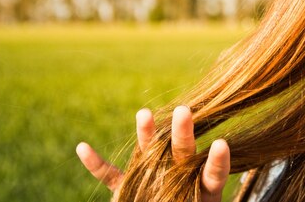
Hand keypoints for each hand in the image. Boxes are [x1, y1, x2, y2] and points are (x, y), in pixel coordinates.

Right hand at [76, 106, 230, 201]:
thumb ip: (194, 200)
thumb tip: (188, 194)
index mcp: (201, 188)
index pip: (213, 173)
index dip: (217, 160)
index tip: (221, 145)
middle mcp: (178, 175)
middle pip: (183, 151)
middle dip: (183, 132)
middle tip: (184, 111)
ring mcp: (151, 178)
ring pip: (150, 153)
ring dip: (146, 134)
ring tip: (145, 113)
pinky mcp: (126, 188)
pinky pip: (110, 175)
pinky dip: (96, 164)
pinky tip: (83, 148)